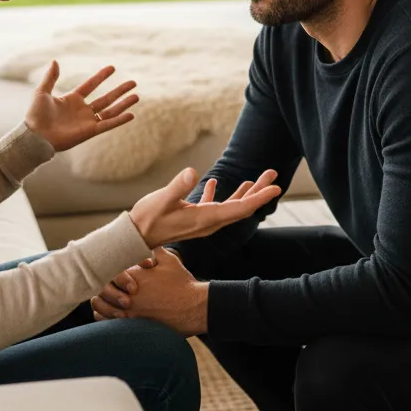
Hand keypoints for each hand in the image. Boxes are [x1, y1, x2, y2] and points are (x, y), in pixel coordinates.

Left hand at [24, 61, 137, 151]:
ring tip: (137, 96)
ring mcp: (87, 121)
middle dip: (119, 90)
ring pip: (110, 110)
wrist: (35, 136)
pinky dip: (119, 120)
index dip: (101, 77)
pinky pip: (108, 124)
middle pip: (105, 98)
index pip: (90, 85)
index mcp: (72, 99)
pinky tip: (131, 114)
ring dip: (123, 103)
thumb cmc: (35, 115)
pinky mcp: (90, 131)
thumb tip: (55, 61)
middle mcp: (82, 110)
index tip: (113, 68)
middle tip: (133, 82)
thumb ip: (50, 77)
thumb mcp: (42, 92)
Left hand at [92, 248, 207, 335]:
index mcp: (133, 276)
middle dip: (103, 284)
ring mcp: (129, 311)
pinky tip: (108, 311)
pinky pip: (108, 321)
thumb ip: (153, 250)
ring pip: (100, 306)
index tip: (115, 270)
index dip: (109, 269)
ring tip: (104, 298)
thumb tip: (147, 240)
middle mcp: (127, 294)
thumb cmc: (182, 284)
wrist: (193, 307)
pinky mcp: (133, 325)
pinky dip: (104, 315)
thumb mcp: (169, 260)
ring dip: (101, 300)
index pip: (108, 270)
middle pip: (101, 287)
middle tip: (108, 283)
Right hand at [128, 169, 279, 248]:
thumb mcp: (161, 200)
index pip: (239, 209)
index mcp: (205, 219)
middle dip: (258, 191)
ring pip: (230, 207)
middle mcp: (208, 223)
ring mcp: (201, 222)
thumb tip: (192, 171)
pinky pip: (212, 207)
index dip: (259, 198)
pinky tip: (214, 183)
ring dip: (244, 193)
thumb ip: (178, 187)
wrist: (134, 238)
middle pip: (240, 208)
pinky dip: (218, 195)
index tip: (276, 188)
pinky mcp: (192, 219)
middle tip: (272, 174)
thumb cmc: (146, 220)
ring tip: (256, 179)